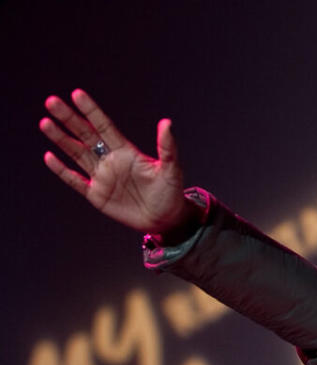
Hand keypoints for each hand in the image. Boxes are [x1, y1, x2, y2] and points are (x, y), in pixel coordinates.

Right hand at [39, 89, 194, 234]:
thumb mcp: (172, 169)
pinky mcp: (97, 195)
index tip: (76, 94)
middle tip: (52, 102)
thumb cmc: (171, 192)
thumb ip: (167, 147)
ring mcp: (102, 177)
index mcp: (126, 152)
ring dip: (61, 140)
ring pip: (77, 154)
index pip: (104, 126)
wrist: (166, 220)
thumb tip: (167, 123)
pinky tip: (49, 157)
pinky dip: (62, 170)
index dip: (91, 111)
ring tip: (45, 123)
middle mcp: (111, 161)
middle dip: (69, 119)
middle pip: (85, 136)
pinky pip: (75, 180)